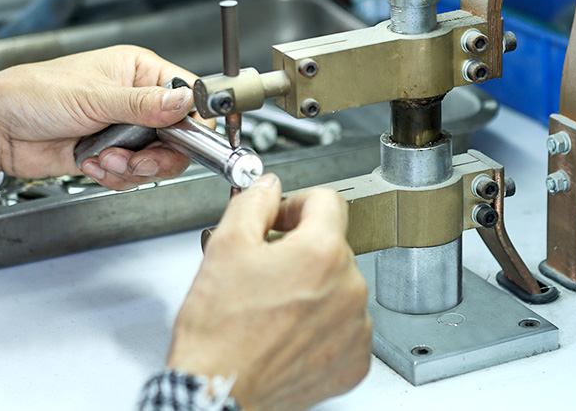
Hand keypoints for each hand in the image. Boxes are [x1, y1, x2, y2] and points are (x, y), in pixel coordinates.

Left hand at [0, 45, 203, 188]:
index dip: (189, 121)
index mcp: (137, 72)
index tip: (181, 139)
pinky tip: (90, 162)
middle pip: (176, 137)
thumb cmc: (33, 94)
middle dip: (157, 155)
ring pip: (156, 161)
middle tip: (139, 160)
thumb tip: (183, 102)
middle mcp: (135, 101)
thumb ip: (143, 104)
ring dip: (131, 167)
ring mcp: (123, 130)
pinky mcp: (109, 155)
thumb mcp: (94, 96)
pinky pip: (131, 175)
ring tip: (104, 158)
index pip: (185, 95)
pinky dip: (113, 176)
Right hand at [166, 174, 370, 410]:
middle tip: (263, 268)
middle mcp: (349, 287)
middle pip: (331, 245)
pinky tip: (287, 330)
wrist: (219, 389)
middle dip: (298, 248)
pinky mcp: (353, 360)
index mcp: (321, 252)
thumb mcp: (226, 245)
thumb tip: (268, 187)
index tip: (279, 220)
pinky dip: (320, 324)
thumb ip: (254, 202)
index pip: (328, 200)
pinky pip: (344, 325)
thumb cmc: (219, 329)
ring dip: (311, 287)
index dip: (296, 204)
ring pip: (338, 286)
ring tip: (272, 305)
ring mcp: (356, 327)